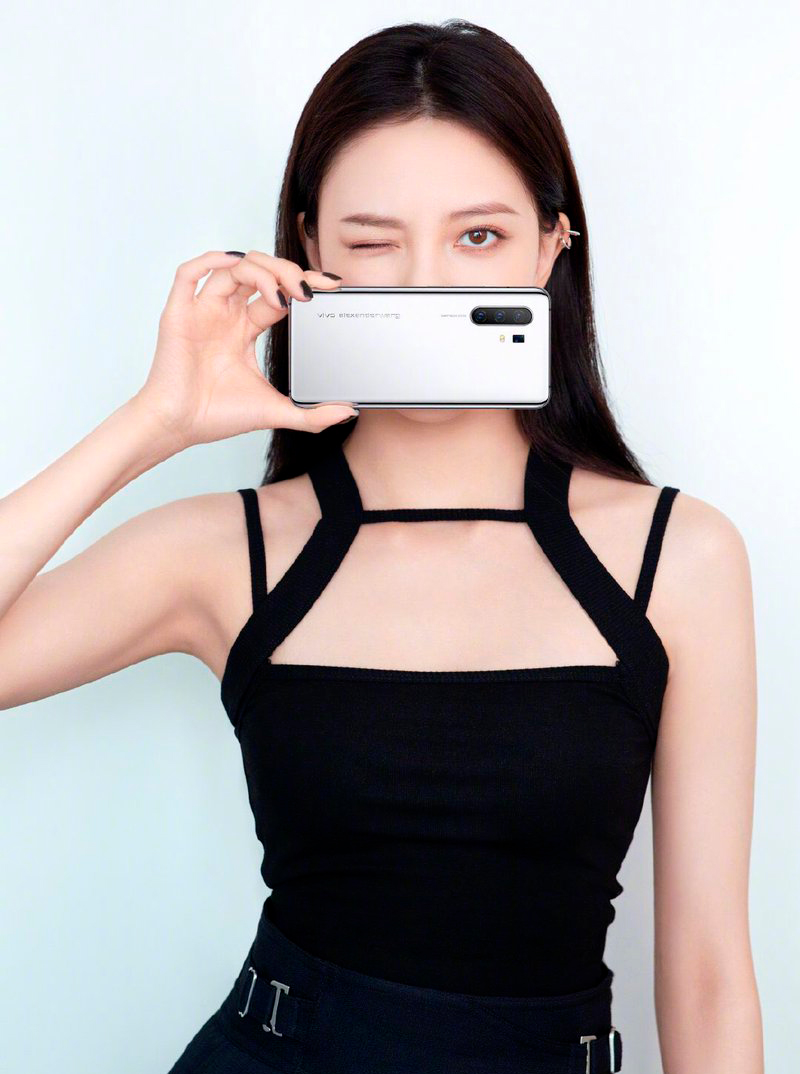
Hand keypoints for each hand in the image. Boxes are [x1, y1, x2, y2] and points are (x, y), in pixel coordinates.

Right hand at [134, 249, 356, 449]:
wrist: (179, 427)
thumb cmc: (217, 416)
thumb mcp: (276, 411)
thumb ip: (312, 414)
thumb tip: (348, 412)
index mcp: (245, 329)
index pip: (279, 292)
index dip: (304, 283)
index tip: (332, 286)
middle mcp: (225, 314)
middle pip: (259, 273)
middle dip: (288, 272)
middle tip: (308, 290)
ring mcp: (202, 311)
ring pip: (233, 267)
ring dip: (262, 271)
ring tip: (282, 292)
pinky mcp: (179, 313)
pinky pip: (190, 273)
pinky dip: (212, 260)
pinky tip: (236, 265)